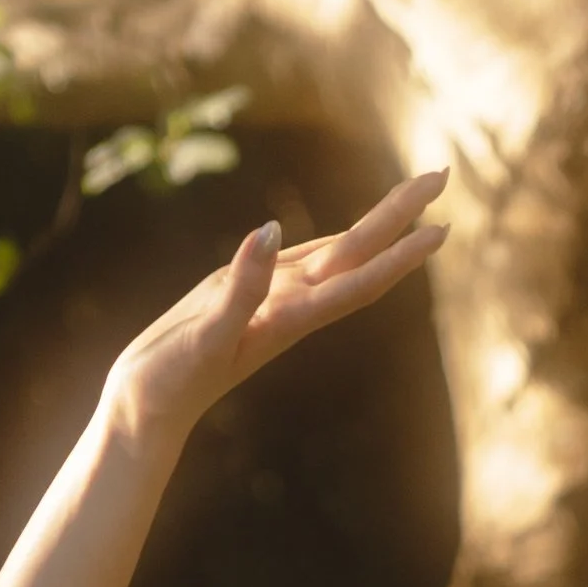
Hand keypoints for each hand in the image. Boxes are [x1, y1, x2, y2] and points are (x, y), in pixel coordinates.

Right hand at [101, 169, 448, 448]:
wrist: (145, 412)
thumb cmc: (171, 381)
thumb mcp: (203, 333)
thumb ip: (240, 288)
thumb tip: (270, 231)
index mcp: (288, 317)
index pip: (359, 279)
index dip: (402, 253)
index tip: (441, 225)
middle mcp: (289, 307)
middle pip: (359, 255)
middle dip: (401, 217)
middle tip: (442, 173)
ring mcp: (270, 302)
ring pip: (336, 257)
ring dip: (376, 230)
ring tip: (411, 201)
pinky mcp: (245, 299)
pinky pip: (298, 263)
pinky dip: (328, 244)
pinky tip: (340, 238)